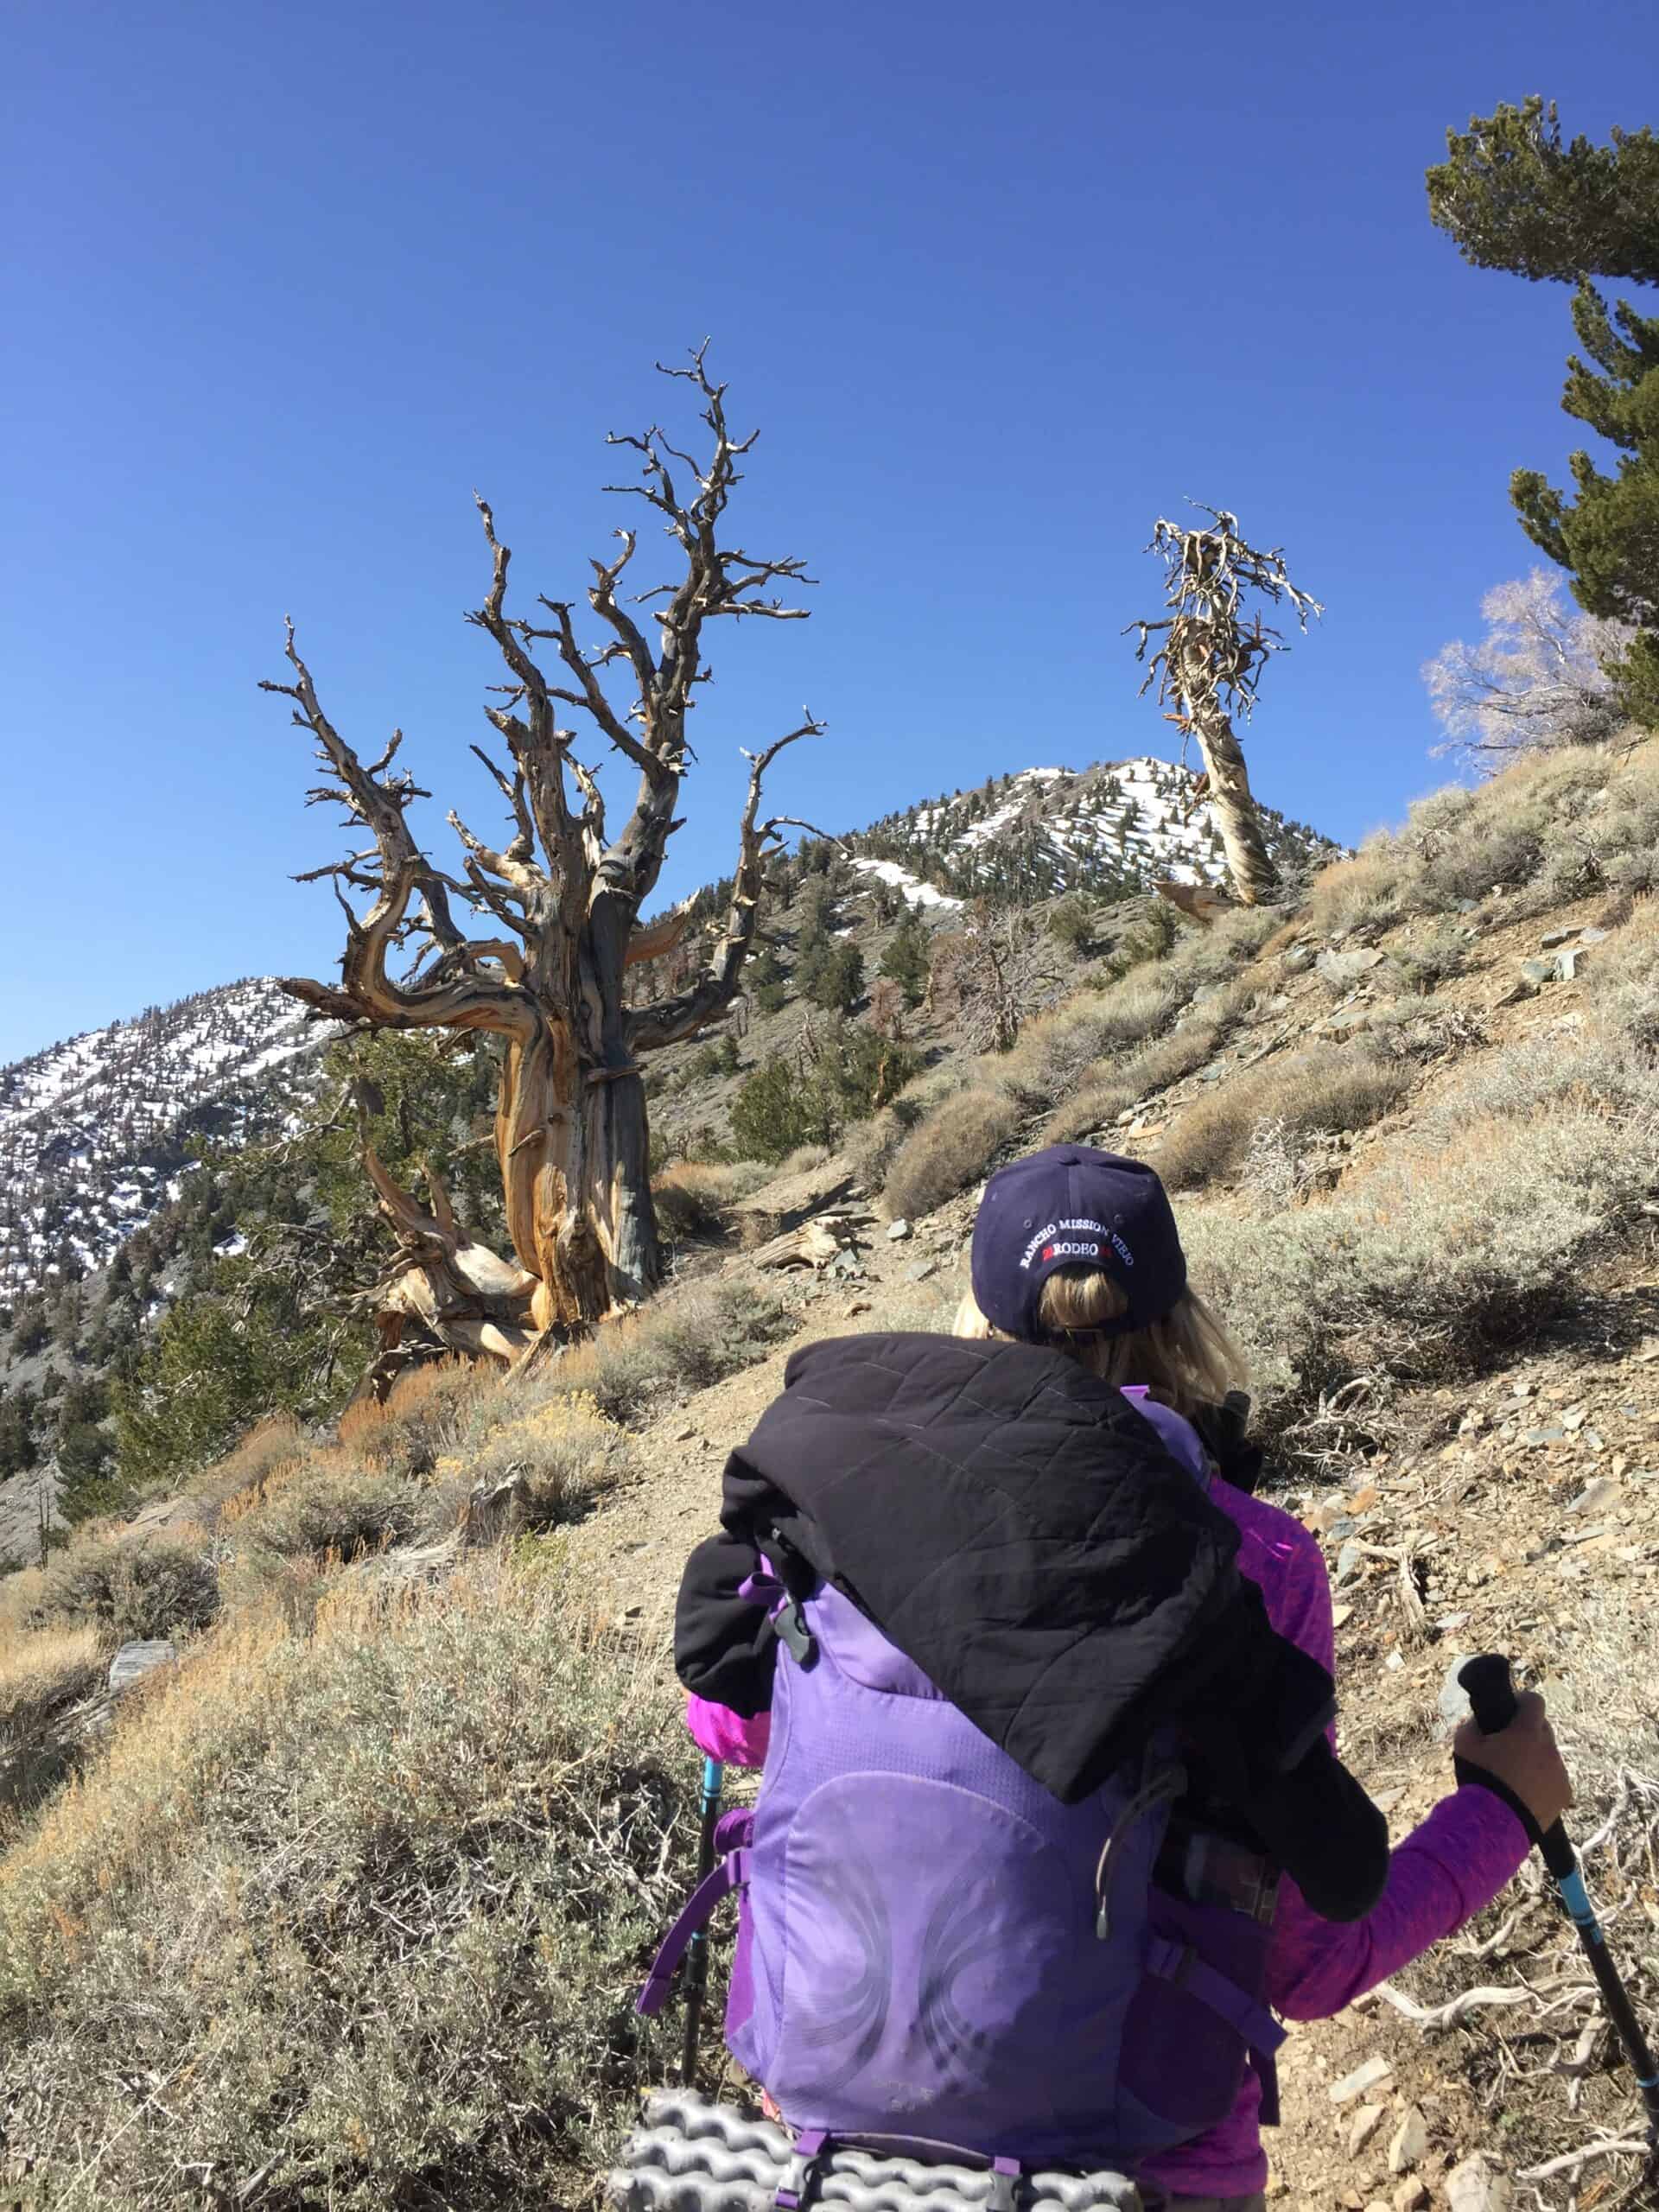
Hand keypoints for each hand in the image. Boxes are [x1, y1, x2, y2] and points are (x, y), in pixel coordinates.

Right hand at [1454, 1690, 1573, 1832]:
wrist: (1495, 1825)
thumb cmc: (1479, 1779)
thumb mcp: (1464, 1743)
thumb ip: (1474, 1723)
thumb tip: (1482, 1719)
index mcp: (1527, 1731)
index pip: (1534, 1700)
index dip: (1522, 1702)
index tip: (1511, 1711)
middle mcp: (1549, 1748)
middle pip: (1543, 1728)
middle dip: (1528, 1732)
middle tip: (1509, 1747)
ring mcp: (1560, 1771)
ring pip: (1549, 1754)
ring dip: (1536, 1757)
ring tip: (1515, 1776)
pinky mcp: (1565, 1793)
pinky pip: (1555, 1777)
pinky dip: (1544, 1780)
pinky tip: (1526, 1792)